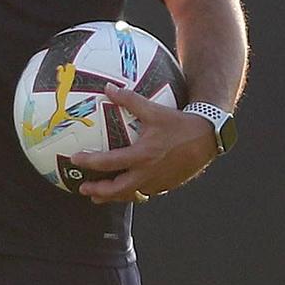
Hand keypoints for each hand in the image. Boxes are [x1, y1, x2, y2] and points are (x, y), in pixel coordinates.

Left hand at [72, 86, 217, 203]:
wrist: (209, 137)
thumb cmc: (180, 123)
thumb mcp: (154, 109)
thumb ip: (129, 99)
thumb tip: (108, 88)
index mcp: (143, 155)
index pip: (110, 162)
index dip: (90, 162)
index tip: (75, 159)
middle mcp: (149, 172)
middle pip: (119, 188)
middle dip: (99, 190)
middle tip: (83, 188)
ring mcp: (159, 181)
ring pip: (132, 194)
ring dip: (114, 196)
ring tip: (99, 197)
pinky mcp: (168, 184)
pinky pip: (146, 192)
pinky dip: (132, 193)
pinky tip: (125, 191)